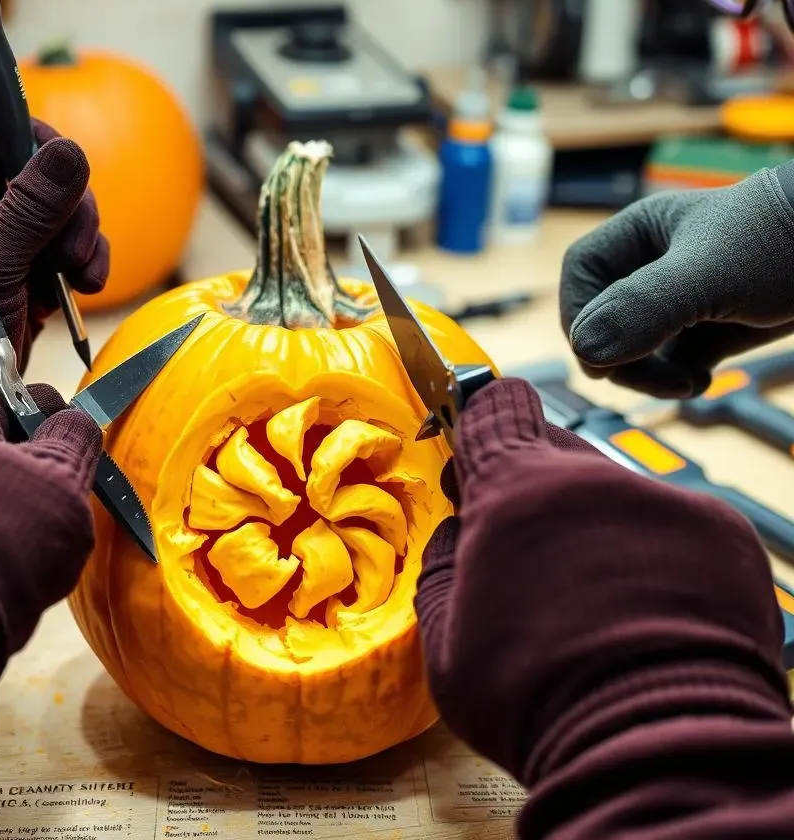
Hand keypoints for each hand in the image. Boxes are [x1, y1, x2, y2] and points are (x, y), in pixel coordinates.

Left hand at [0, 121, 108, 419]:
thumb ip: (32, 208)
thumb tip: (70, 150)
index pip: (1, 133)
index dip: (35, 139)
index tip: (66, 168)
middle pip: (51, 174)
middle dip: (75, 209)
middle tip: (71, 251)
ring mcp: (17, 242)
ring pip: (71, 213)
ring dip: (87, 242)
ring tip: (78, 279)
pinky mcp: (39, 270)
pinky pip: (79, 249)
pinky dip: (89, 266)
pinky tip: (82, 292)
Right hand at [415, 378, 787, 784]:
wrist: (654, 749)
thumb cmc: (533, 700)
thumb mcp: (444, 642)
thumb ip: (440, 567)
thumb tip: (454, 533)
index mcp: (509, 491)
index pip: (495, 409)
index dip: (482, 428)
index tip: (480, 467)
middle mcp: (585, 477)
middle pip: (553, 449)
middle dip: (536, 490)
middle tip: (534, 555)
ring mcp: (657, 499)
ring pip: (613, 492)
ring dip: (599, 528)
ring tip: (601, 601)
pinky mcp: (718, 530)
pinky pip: (673, 523)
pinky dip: (659, 556)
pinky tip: (654, 614)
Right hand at [560, 167, 793, 397]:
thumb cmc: (784, 242)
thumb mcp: (707, 274)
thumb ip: (641, 309)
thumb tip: (585, 352)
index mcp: (641, 234)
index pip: (582, 274)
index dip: (579, 314)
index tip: (600, 353)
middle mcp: (653, 266)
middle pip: (601, 317)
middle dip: (620, 354)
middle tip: (654, 378)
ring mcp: (680, 300)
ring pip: (632, 345)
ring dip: (648, 374)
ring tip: (686, 383)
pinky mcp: (709, 329)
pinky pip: (668, 362)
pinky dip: (675, 379)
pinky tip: (702, 381)